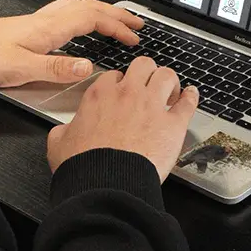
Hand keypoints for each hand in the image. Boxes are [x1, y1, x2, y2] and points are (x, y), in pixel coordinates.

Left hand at [0, 0, 143, 86]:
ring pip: (80, 7)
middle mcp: (49, 19)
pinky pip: (69, 12)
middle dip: (117, 14)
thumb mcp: (22, 68)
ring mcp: (41, 20)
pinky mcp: (32, 26)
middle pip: (91, 8)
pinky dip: (86, 14)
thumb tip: (90, 67)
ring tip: (117, 20)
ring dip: (103, 12)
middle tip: (137, 23)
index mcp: (51, 27)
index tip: (134, 37)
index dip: (117, 26)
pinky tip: (83, 24)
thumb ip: (57, 68)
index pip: (94, 19)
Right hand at [47, 57, 198, 181]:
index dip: (120, 84)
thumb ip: (63, 130)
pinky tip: (191, 95)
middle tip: (148, 85)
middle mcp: (128, 94)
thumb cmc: (84, 166)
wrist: (106, 185)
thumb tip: (63, 131)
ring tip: (170, 91)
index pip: (114, 76)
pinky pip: (188, 102)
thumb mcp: (59, 143)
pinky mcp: (173, 124)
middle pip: (143, 65)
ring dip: (169, 81)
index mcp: (100, 95)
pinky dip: (191, 97)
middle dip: (146, 73)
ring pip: (166, 75)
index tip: (122, 93)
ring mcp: (152, 106)